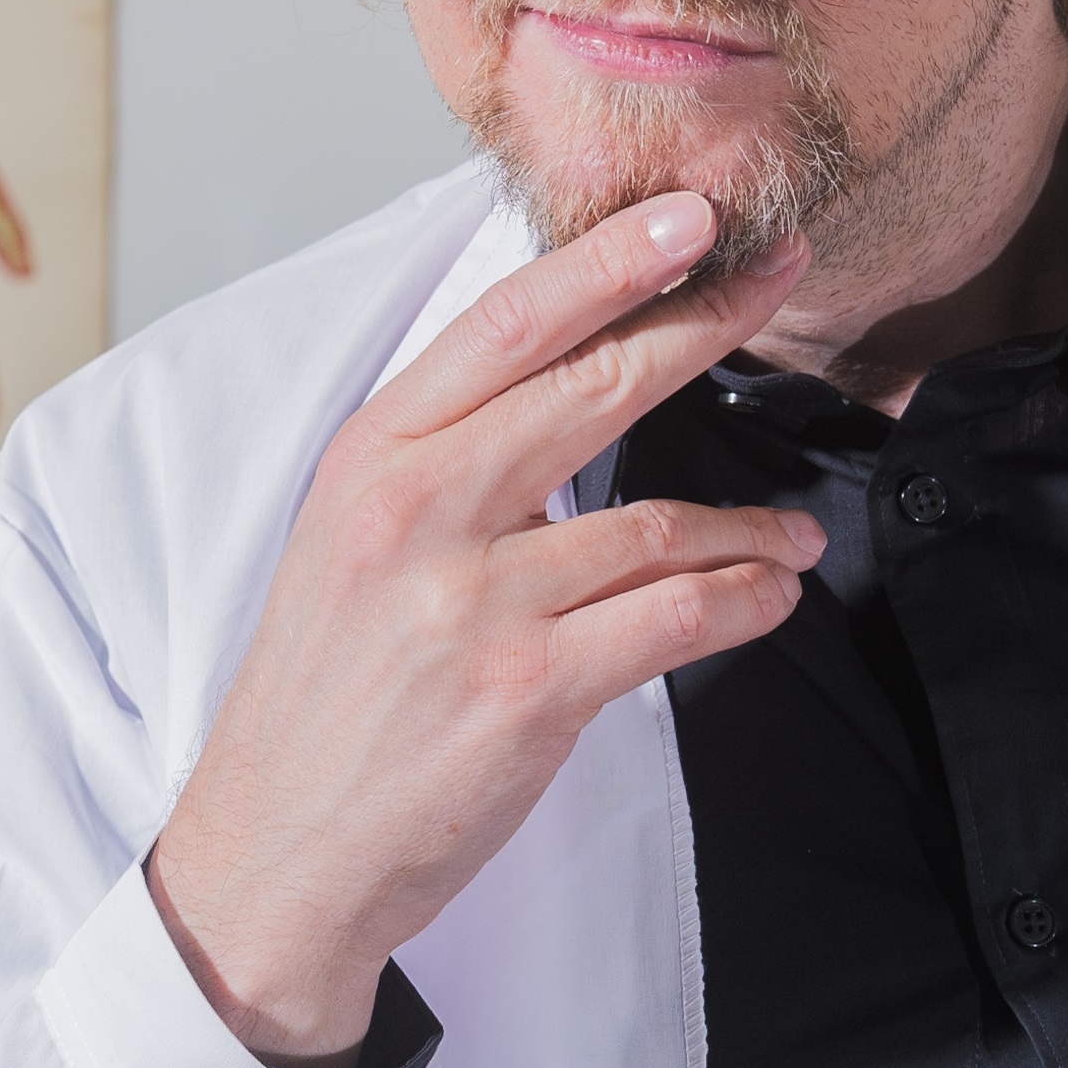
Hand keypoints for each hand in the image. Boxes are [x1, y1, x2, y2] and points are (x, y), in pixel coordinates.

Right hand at [146, 196, 819, 1057]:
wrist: (276, 855)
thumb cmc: (327, 700)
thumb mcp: (351, 547)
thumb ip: (447, 463)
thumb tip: (569, 382)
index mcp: (372, 460)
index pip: (507, 324)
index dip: (610, 258)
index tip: (691, 213)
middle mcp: (418, 512)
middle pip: (596, 384)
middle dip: (706, 318)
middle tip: (782, 272)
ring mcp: (474, 601)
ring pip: (658, 521)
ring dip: (750, 525)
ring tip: (791, 536)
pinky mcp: (527, 689)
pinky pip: (675, 617)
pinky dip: (743, 601)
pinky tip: (770, 595)